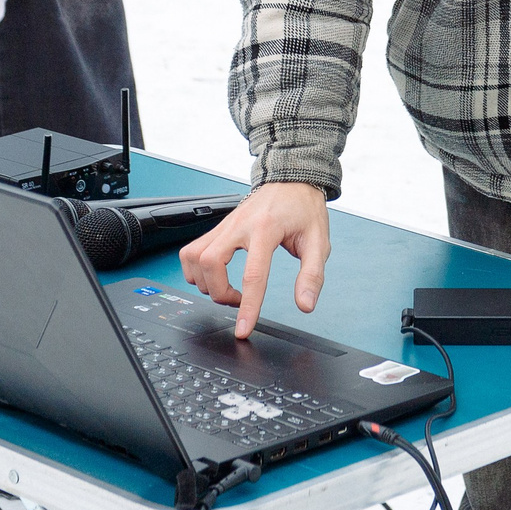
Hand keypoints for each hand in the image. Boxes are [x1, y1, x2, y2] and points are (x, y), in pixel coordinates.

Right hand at [179, 181, 328, 339]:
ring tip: (227, 289)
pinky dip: (195, 270)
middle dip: (219, 293)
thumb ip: (313, 275)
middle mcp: (239, 225)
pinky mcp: (217, 227)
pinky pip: (191, 250)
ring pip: (194, 257)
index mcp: (266, 228)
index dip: (247, 306)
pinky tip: (214, 276)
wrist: (291, 180)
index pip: (253, 274)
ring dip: (205, 283)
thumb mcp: (319, 241)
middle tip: (239, 301)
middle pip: (210, 264)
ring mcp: (224, 224)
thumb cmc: (304, 209)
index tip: (243, 328)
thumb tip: (305, 304)